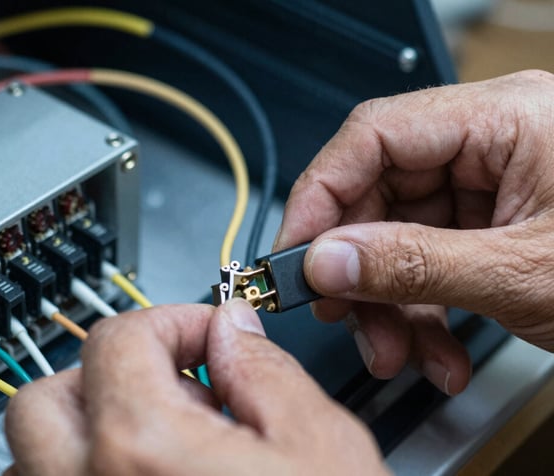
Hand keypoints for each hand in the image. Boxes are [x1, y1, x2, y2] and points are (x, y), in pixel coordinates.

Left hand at [4, 300, 387, 474]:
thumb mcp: (320, 447)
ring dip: (82, 435)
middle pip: (47, 398)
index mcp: (143, 448)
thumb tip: (231, 332)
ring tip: (152, 445)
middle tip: (168, 388)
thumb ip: (264, 371)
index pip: (119, 339)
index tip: (203, 339)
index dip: (172, 323)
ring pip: (30, 462)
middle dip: (106, 376)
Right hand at [273, 70, 553, 394]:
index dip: (322, 195)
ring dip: (393, 305)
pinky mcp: (495, 223)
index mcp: (505, 118)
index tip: (295, 253)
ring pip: (401, 236)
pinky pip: (432, 260)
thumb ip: (415, 264)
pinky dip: (425, 312)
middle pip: (382, 193)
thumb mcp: (523, 274)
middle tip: (344, 317)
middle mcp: (493, 142)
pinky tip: (439, 349)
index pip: (374, 136)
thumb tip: (327, 260)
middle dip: (362, 269)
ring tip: (401, 353)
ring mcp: (493, 185)